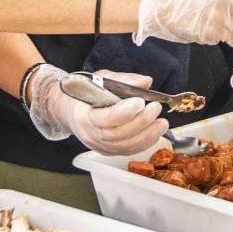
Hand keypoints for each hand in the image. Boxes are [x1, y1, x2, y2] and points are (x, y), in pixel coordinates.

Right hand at [40, 70, 168, 155]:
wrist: (71, 111)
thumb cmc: (86, 93)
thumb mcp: (101, 80)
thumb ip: (124, 80)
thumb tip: (146, 82)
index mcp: (84, 115)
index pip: (106, 118)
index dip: (125, 112)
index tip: (141, 101)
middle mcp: (90, 134)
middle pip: (118, 134)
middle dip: (141, 122)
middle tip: (155, 108)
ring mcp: (99, 146)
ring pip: (125, 146)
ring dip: (147, 135)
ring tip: (162, 123)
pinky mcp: (108, 151)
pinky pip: (128, 151)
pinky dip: (145, 142)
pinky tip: (156, 132)